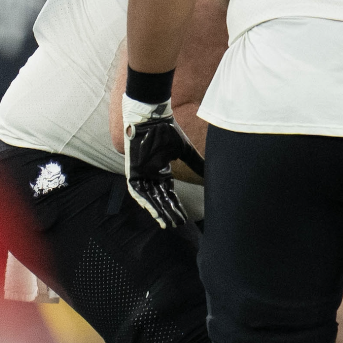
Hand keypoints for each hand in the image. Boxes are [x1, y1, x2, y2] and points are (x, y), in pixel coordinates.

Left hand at [122, 96, 201, 228]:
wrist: (153, 117)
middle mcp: (151, 175)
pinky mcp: (132, 170)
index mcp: (162, 171)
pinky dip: (144, 200)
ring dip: (157, 210)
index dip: (176, 206)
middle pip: (160, 199)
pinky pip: (136, 190)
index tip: (184, 219)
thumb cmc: (167, 131)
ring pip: (148, 198)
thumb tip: (210, 174)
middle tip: (177, 225)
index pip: (169, 194)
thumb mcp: (185, 151)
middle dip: (168, 212)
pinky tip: (152, 210)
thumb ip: (196, 163)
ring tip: (166, 222)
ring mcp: (141, 173)